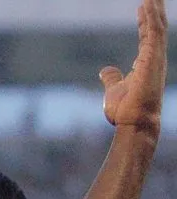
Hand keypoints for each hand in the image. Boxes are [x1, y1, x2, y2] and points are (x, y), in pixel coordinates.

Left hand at [100, 0, 166, 133]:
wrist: (133, 123)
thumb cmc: (126, 110)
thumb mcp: (114, 89)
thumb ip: (112, 78)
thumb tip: (105, 70)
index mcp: (146, 64)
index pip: (146, 38)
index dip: (144, 22)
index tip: (141, 8)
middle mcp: (154, 59)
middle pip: (156, 28)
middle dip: (155, 10)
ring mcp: (156, 58)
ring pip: (157, 27)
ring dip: (155, 9)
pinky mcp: (153, 59)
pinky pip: (154, 33)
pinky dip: (151, 18)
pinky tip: (148, 4)